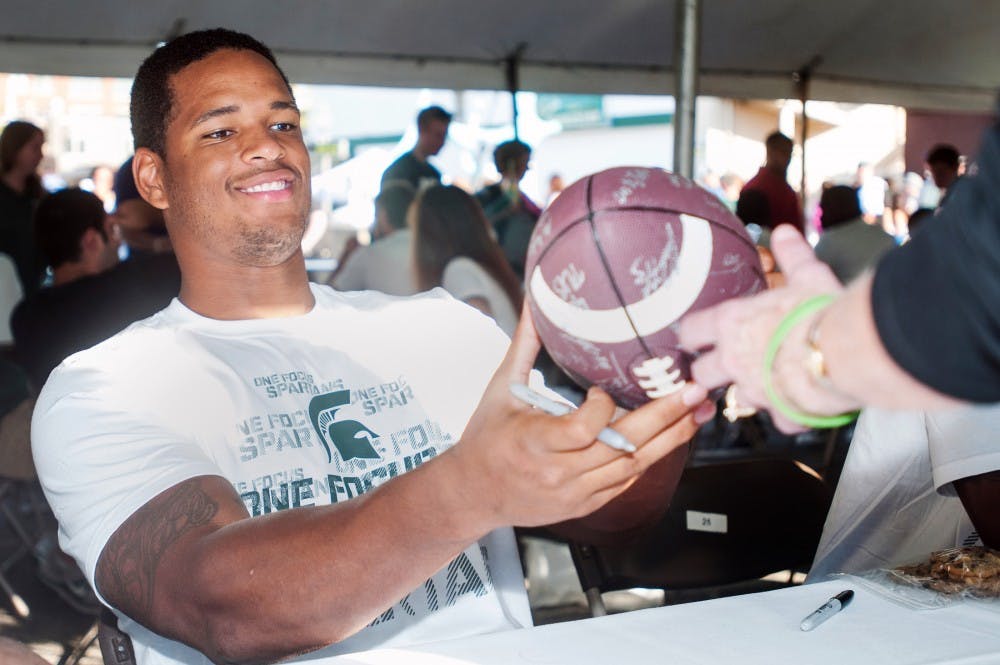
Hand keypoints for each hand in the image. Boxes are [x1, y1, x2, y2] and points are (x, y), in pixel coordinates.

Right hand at [447, 304, 710, 531]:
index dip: (603, 407)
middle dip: (665, 417)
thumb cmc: (485, 439)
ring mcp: (575, 492)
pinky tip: (673, 436)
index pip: (583, 428)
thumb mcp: (500, 389)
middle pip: (622, 447)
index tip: (603, 388)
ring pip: (633, 466)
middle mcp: (557, 473)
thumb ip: (525, 345)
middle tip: (694, 390)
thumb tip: (536, 300)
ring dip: (670, 438)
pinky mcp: (586, 504)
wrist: (473, 494)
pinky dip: (651, 457)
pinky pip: (627, 481)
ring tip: (698, 411)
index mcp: (533, 442)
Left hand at [678, 224, 850, 431]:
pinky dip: (789, 414)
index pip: (690, 333)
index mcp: (732, 324)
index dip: (692, 336)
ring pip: (739, 399)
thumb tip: (784, 232)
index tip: (697, 337)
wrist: (849, 349)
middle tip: (725, 365)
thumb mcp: (807, 276)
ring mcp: (756, 390)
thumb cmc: (823, 309)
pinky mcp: (781, 413)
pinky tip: (801, 404)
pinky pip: (779, 419)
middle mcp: (734, 360)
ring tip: (771, 382)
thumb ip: (791, 256)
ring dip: (752, 392)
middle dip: (710, 372)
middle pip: (701, 375)